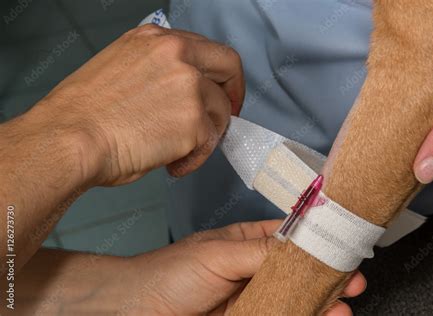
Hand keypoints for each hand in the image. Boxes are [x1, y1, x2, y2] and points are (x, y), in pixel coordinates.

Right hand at [32, 24, 243, 185]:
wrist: (70, 139)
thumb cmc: (85, 115)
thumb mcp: (121, 69)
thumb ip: (157, 72)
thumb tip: (180, 95)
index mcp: (156, 40)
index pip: (207, 49)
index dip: (219, 74)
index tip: (220, 90)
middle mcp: (177, 55)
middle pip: (229, 66)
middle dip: (233, 93)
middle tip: (226, 117)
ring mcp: (188, 87)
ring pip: (221, 112)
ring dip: (206, 136)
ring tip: (179, 153)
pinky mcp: (194, 121)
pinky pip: (209, 143)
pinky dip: (195, 158)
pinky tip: (173, 165)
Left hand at [125, 220, 365, 314]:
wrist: (139, 310)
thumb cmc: (173, 272)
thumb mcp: (220, 254)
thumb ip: (260, 252)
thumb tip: (298, 247)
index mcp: (246, 242)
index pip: (289, 237)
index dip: (316, 242)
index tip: (343, 247)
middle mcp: (253, 268)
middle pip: (296, 271)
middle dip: (325, 276)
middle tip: (352, 283)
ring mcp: (251, 296)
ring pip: (291, 297)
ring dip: (318, 302)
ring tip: (342, 308)